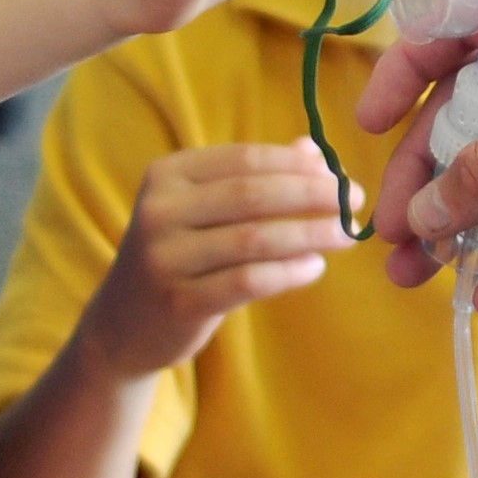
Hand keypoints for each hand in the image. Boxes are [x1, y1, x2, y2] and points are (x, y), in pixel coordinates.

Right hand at [79, 141, 361, 376]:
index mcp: (168, 175)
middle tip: (353, 200)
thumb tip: (314, 151)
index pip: (245, 160)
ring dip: (309, 234)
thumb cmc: (180, 257)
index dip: (298, 166)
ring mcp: (165, 257)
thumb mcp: (205, 211)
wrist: (123, 326)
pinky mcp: (179, 301)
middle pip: (252, 194)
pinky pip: (248, 281)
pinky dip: (289, 272)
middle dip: (312, 195)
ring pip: (254, 238)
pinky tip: (316, 268)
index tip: (341, 174)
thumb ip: (253, 179)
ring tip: (346, 235)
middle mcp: (160, 210)